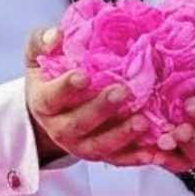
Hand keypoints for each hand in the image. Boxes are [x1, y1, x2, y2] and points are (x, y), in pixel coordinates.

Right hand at [23, 28, 154, 165]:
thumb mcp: (38, 54)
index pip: (52, 96)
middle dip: (101, 109)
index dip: (66, 87)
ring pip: (100, 146)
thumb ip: (42, 41)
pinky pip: (119, 160)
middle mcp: (60, 129)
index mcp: (44, 102)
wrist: (54, 110)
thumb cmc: (50, 74)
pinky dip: (138, 157)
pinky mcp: (102, 155)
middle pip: (78, 124)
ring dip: (122, 135)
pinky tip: (157, 152)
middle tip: (123, 91)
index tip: (83, 75)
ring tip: (143, 122)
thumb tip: (57, 36)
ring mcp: (81, 145)